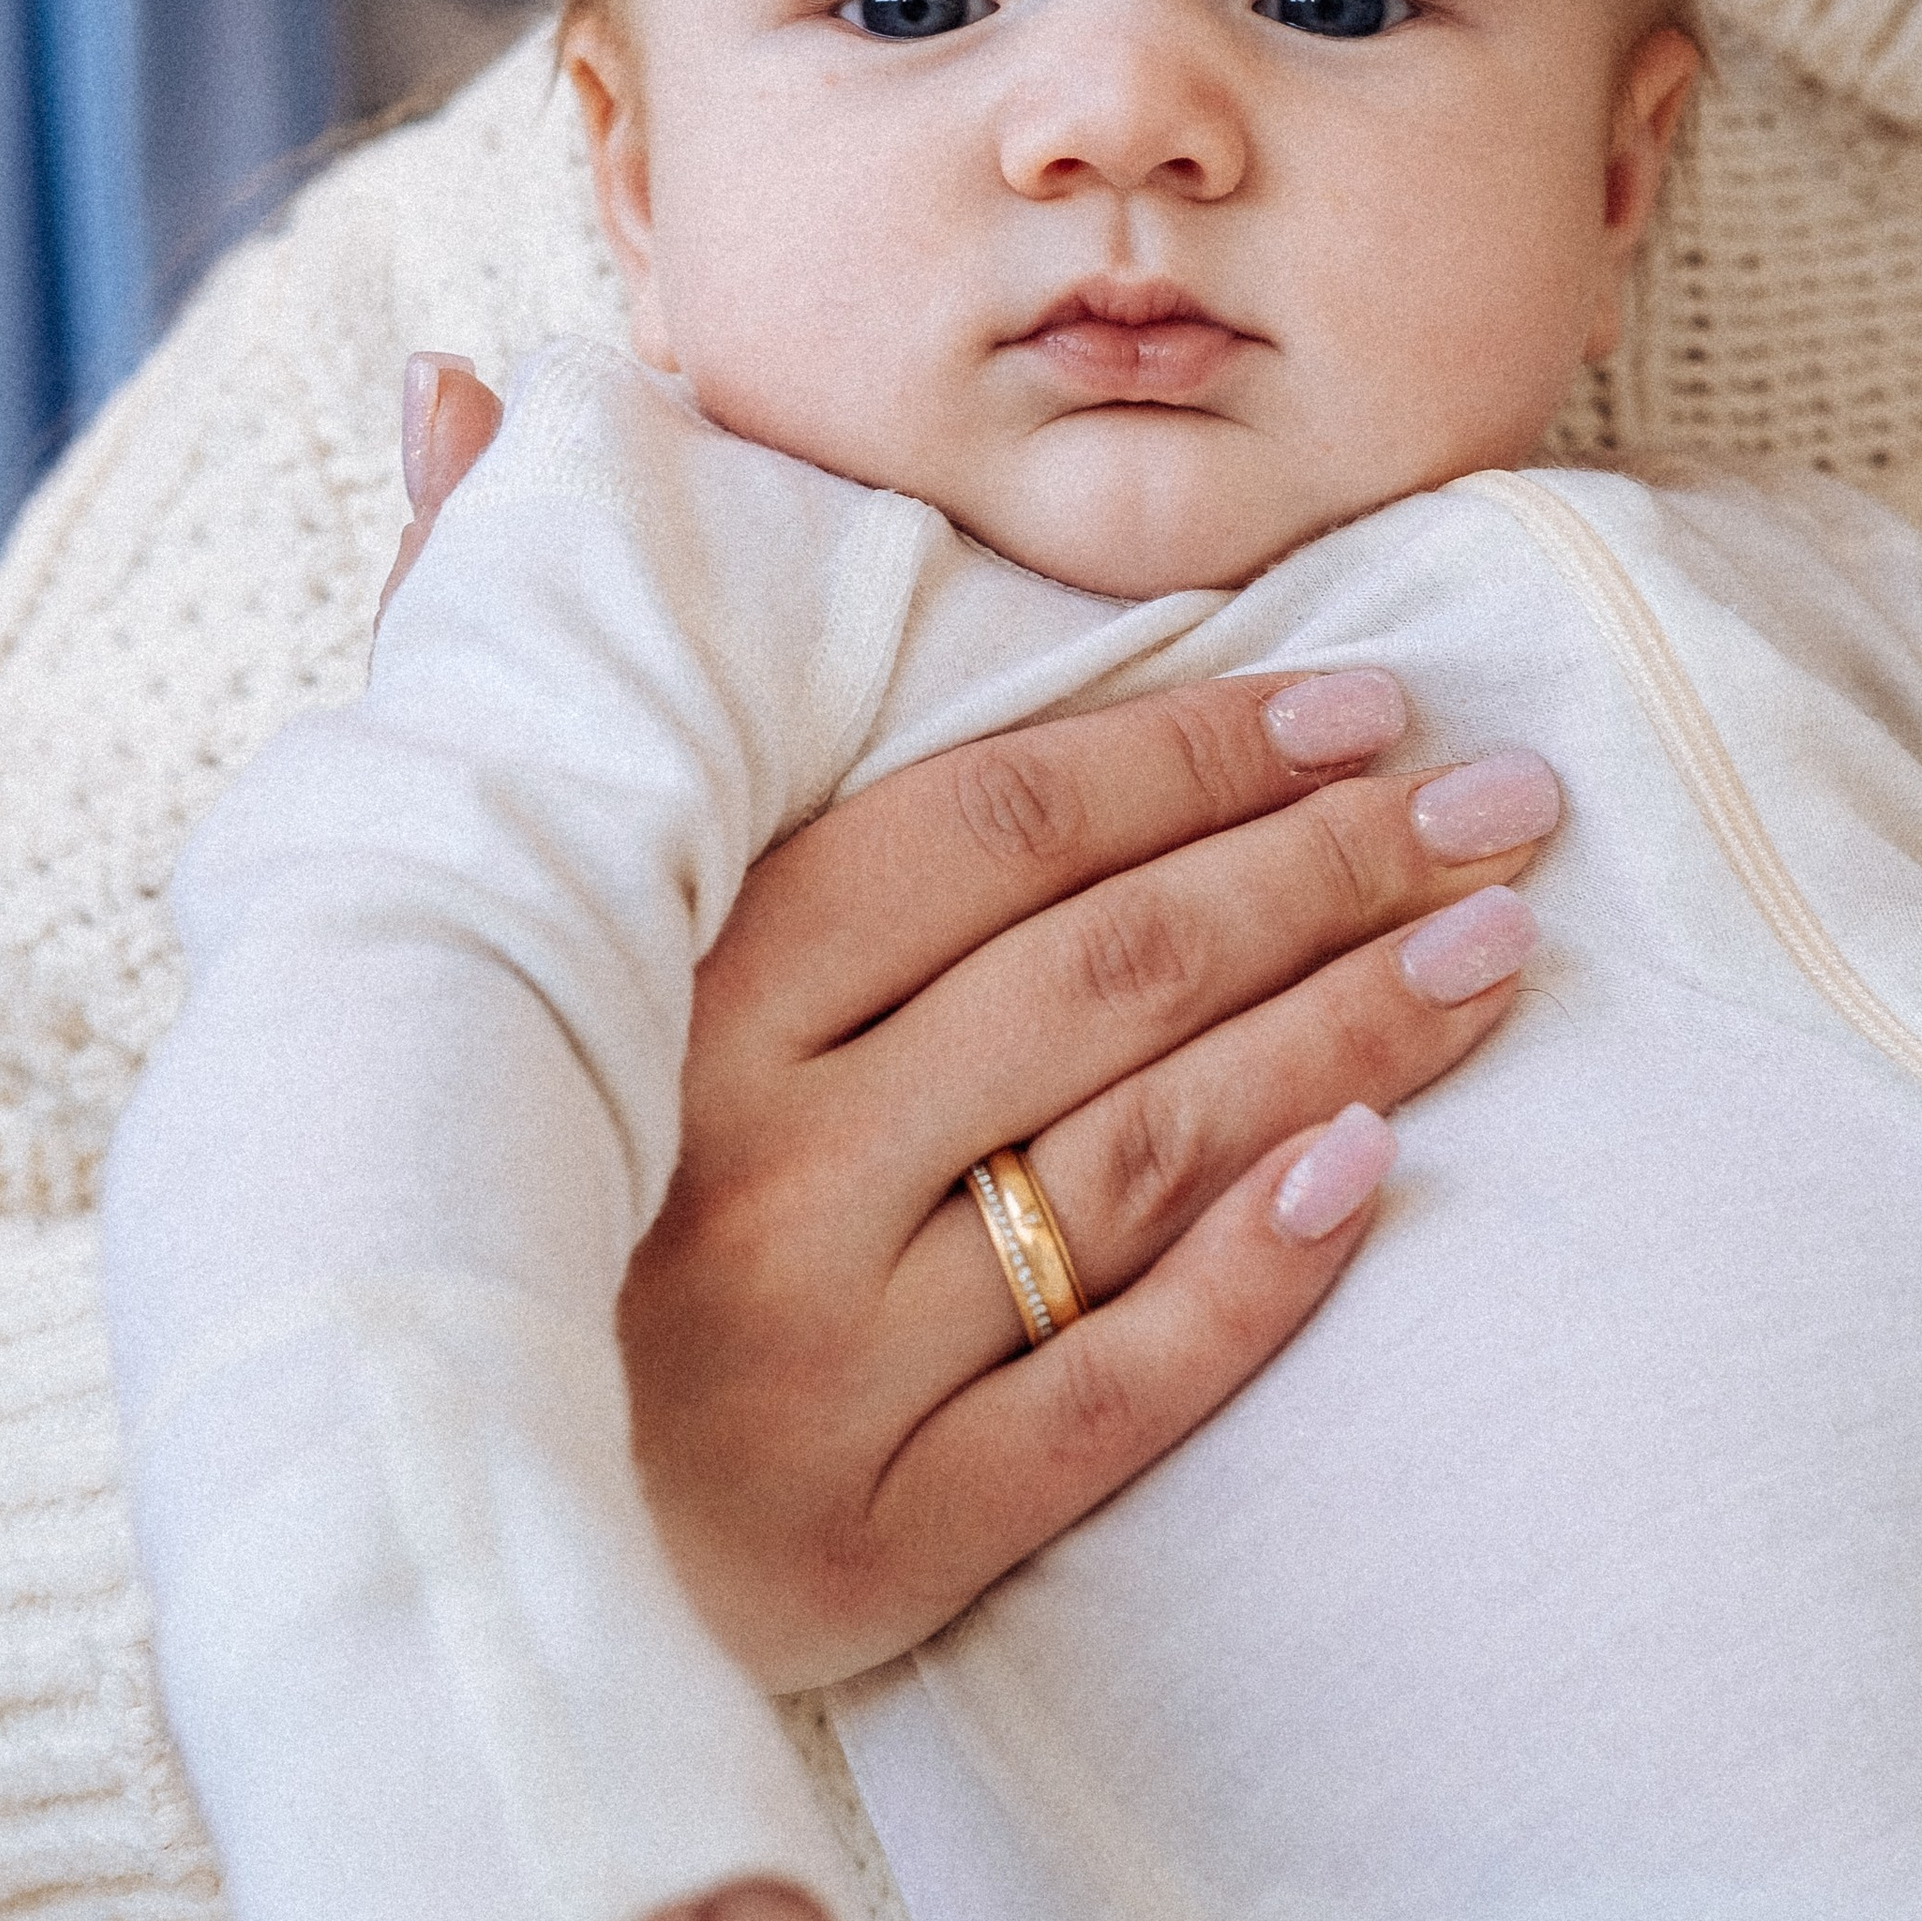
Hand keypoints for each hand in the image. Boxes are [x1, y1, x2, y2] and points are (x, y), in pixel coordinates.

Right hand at [377, 349, 1556, 1694]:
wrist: (415, 1505)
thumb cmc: (459, 1149)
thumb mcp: (448, 895)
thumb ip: (474, 636)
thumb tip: (465, 382)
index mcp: (679, 994)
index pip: (993, 832)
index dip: (1196, 753)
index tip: (1365, 703)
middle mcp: (755, 1170)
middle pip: (1108, 975)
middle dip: (1328, 869)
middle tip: (1506, 805)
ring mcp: (824, 1365)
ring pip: (1144, 1158)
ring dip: (1346, 1036)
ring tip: (1500, 947)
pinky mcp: (880, 1538)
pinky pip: (1114, 1396)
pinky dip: (1255, 1279)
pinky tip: (1375, 1173)